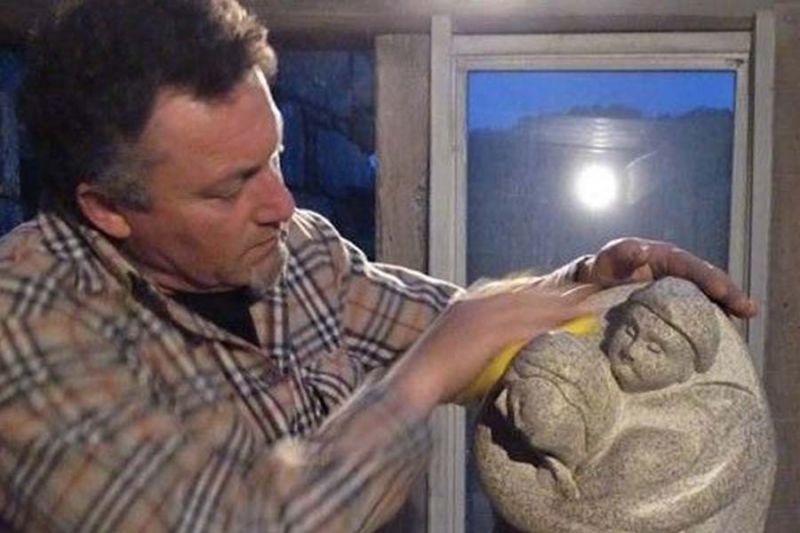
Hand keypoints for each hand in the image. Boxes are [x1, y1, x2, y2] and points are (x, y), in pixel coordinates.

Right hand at [383, 282, 594, 414]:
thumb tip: (501, 357)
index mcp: (465, 304)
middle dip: (556, 293)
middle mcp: (475, 303)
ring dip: (562, 303)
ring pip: (531, 305)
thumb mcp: (456, 352)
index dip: (537, 292)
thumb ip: (479, 346)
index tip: (559, 293)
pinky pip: (527, 324)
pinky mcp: (488, 331)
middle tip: (585, 292)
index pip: (509, 292)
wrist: (414, 381)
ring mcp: (481, 316)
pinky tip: (571, 323)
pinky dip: (551, 321)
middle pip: (525, 294)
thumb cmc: (432, 376)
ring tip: (588, 304)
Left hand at [576, 238, 756, 317]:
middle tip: (749, 309)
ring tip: (746, 319)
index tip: (722, 290)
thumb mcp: (610, 257)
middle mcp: (678, 273)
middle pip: (709, 281)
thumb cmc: (605, 267)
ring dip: (727, 308)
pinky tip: (723, 335)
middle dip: (730, 294)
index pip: (692, 267)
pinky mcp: (675, 306)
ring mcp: (679, 290)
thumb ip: (622, 253)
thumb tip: (640, 252)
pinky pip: (697, 311)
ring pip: (708, 297)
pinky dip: (711, 320)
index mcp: (667, 258)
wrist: (595, 285)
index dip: (708, 277)